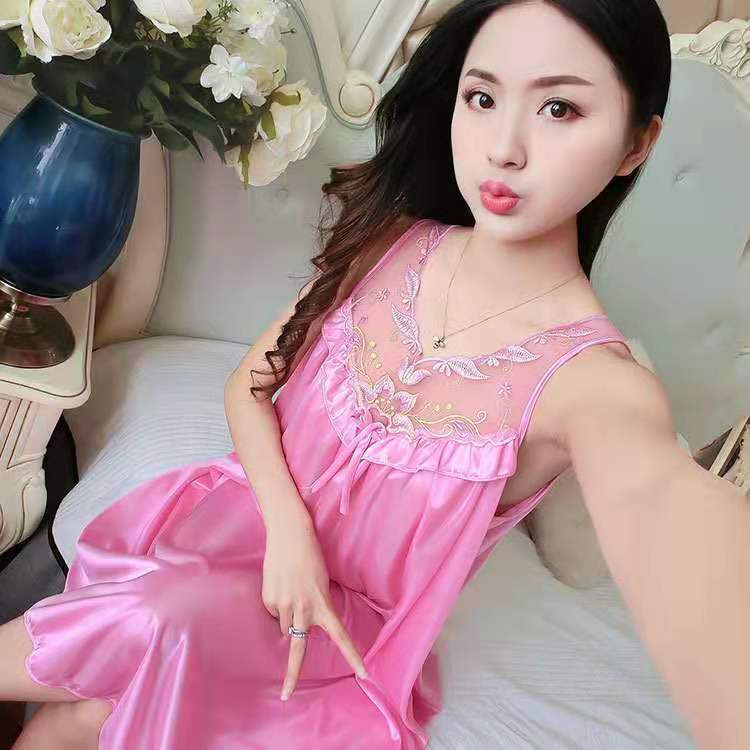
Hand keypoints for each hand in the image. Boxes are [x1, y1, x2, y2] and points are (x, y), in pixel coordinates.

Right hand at [261, 515, 367, 699]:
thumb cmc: (310, 556)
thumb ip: (314, 607)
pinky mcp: (268, 599)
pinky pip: (273, 611)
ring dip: (287, 618)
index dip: (352, 656)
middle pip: (298, 648)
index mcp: (322, 604)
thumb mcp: (321, 583)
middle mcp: (303, 609)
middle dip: (291, 675)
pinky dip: (276, 603)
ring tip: (291, 591)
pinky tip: (280, 584)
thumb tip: (296, 627)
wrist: (289, 534)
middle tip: (285, 696)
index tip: (364, 674)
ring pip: (284, 627)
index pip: (340, 636)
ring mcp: (283, 605)